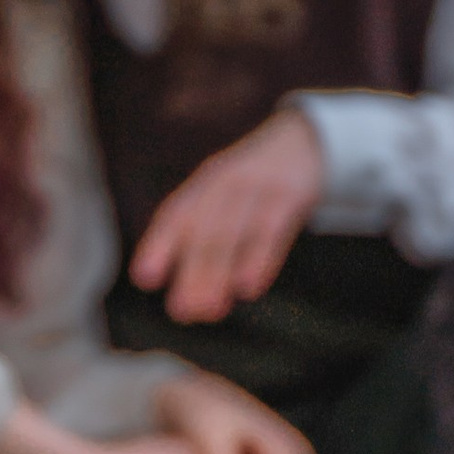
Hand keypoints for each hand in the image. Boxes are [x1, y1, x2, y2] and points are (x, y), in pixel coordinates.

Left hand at [130, 107, 322, 324]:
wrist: (308, 141)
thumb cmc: (258, 186)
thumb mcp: (228, 201)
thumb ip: (208, 242)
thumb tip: (188, 302)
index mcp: (206, 187)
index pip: (176, 214)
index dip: (159, 245)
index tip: (145, 278)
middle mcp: (226, 184)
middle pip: (204, 231)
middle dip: (192, 272)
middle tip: (183, 312)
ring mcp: (259, 187)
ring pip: (233, 232)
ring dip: (218, 271)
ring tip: (210, 310)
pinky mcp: (291, 195)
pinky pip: (271, 229)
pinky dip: (259, 259)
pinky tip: (249, 286)